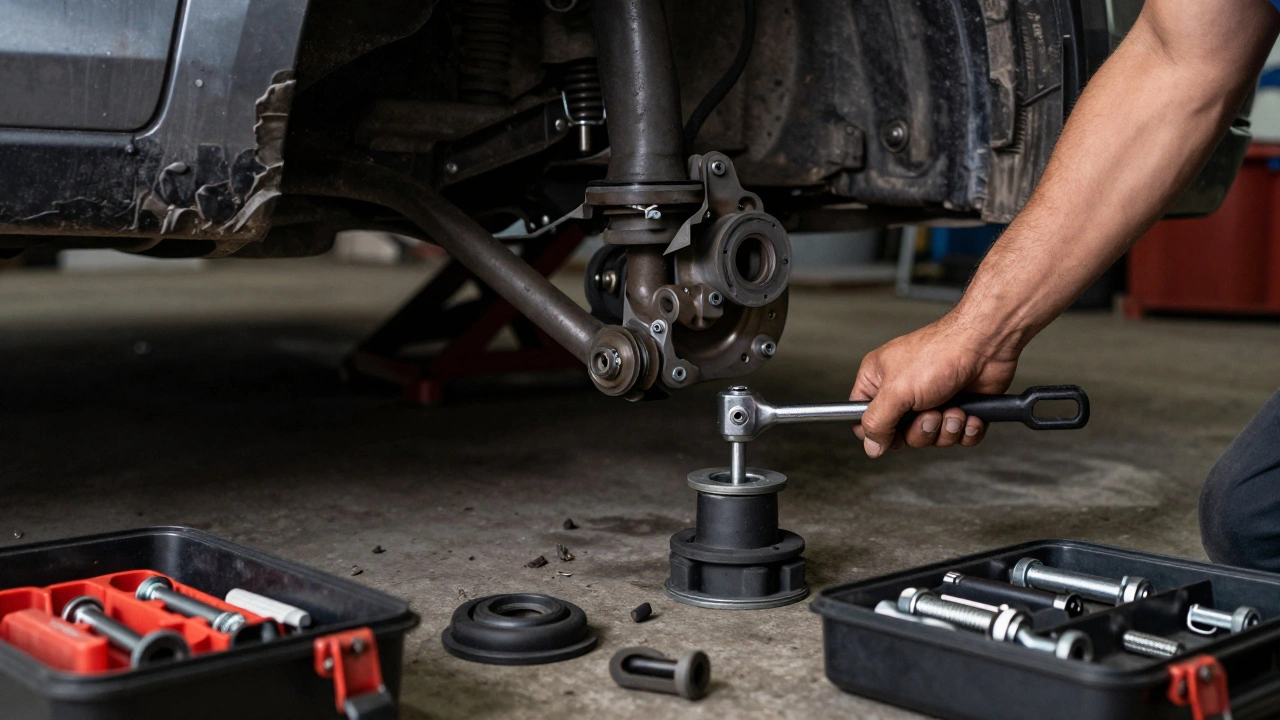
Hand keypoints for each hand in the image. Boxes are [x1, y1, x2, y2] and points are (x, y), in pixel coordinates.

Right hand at [851, 313, 1020, 457]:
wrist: (985, 345)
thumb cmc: (940, 353)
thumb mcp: (896, 391)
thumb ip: (877, 421)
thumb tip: (871, 446)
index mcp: (880, 380)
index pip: (864, 417)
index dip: (877, 432)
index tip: (891, 434)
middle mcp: (904, 391)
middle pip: (901, 434)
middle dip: (921, 430)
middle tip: (930, 412)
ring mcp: (933, 400)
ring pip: (931, 437)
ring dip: (945, 429)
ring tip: (953, 408)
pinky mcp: (959, 407)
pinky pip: (958, 436)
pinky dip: (966, 429)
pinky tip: (970, 412)